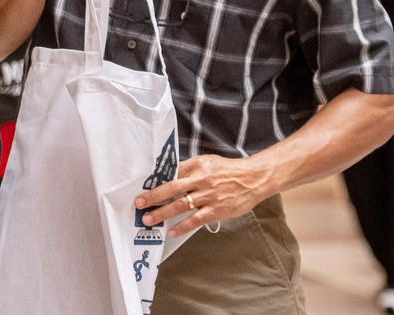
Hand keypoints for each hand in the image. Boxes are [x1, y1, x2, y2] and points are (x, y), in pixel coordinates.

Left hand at [133, 154, 272, 236]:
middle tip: (139, 203)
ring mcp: (208, 195)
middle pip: (172, 188)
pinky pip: (196, 219)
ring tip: (149, 219)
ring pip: (180, 204)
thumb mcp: (208, 162)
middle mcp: (201, 179)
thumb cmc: (229, 170)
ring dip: (162, 213)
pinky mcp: (216, 210)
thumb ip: (189, 169)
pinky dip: (183, 226)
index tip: (142, 187)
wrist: (254, 178)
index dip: (156, 180)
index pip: (171, 172)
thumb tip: (169, 177)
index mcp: (197, 165)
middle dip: (153, 196)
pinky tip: (172, 231)